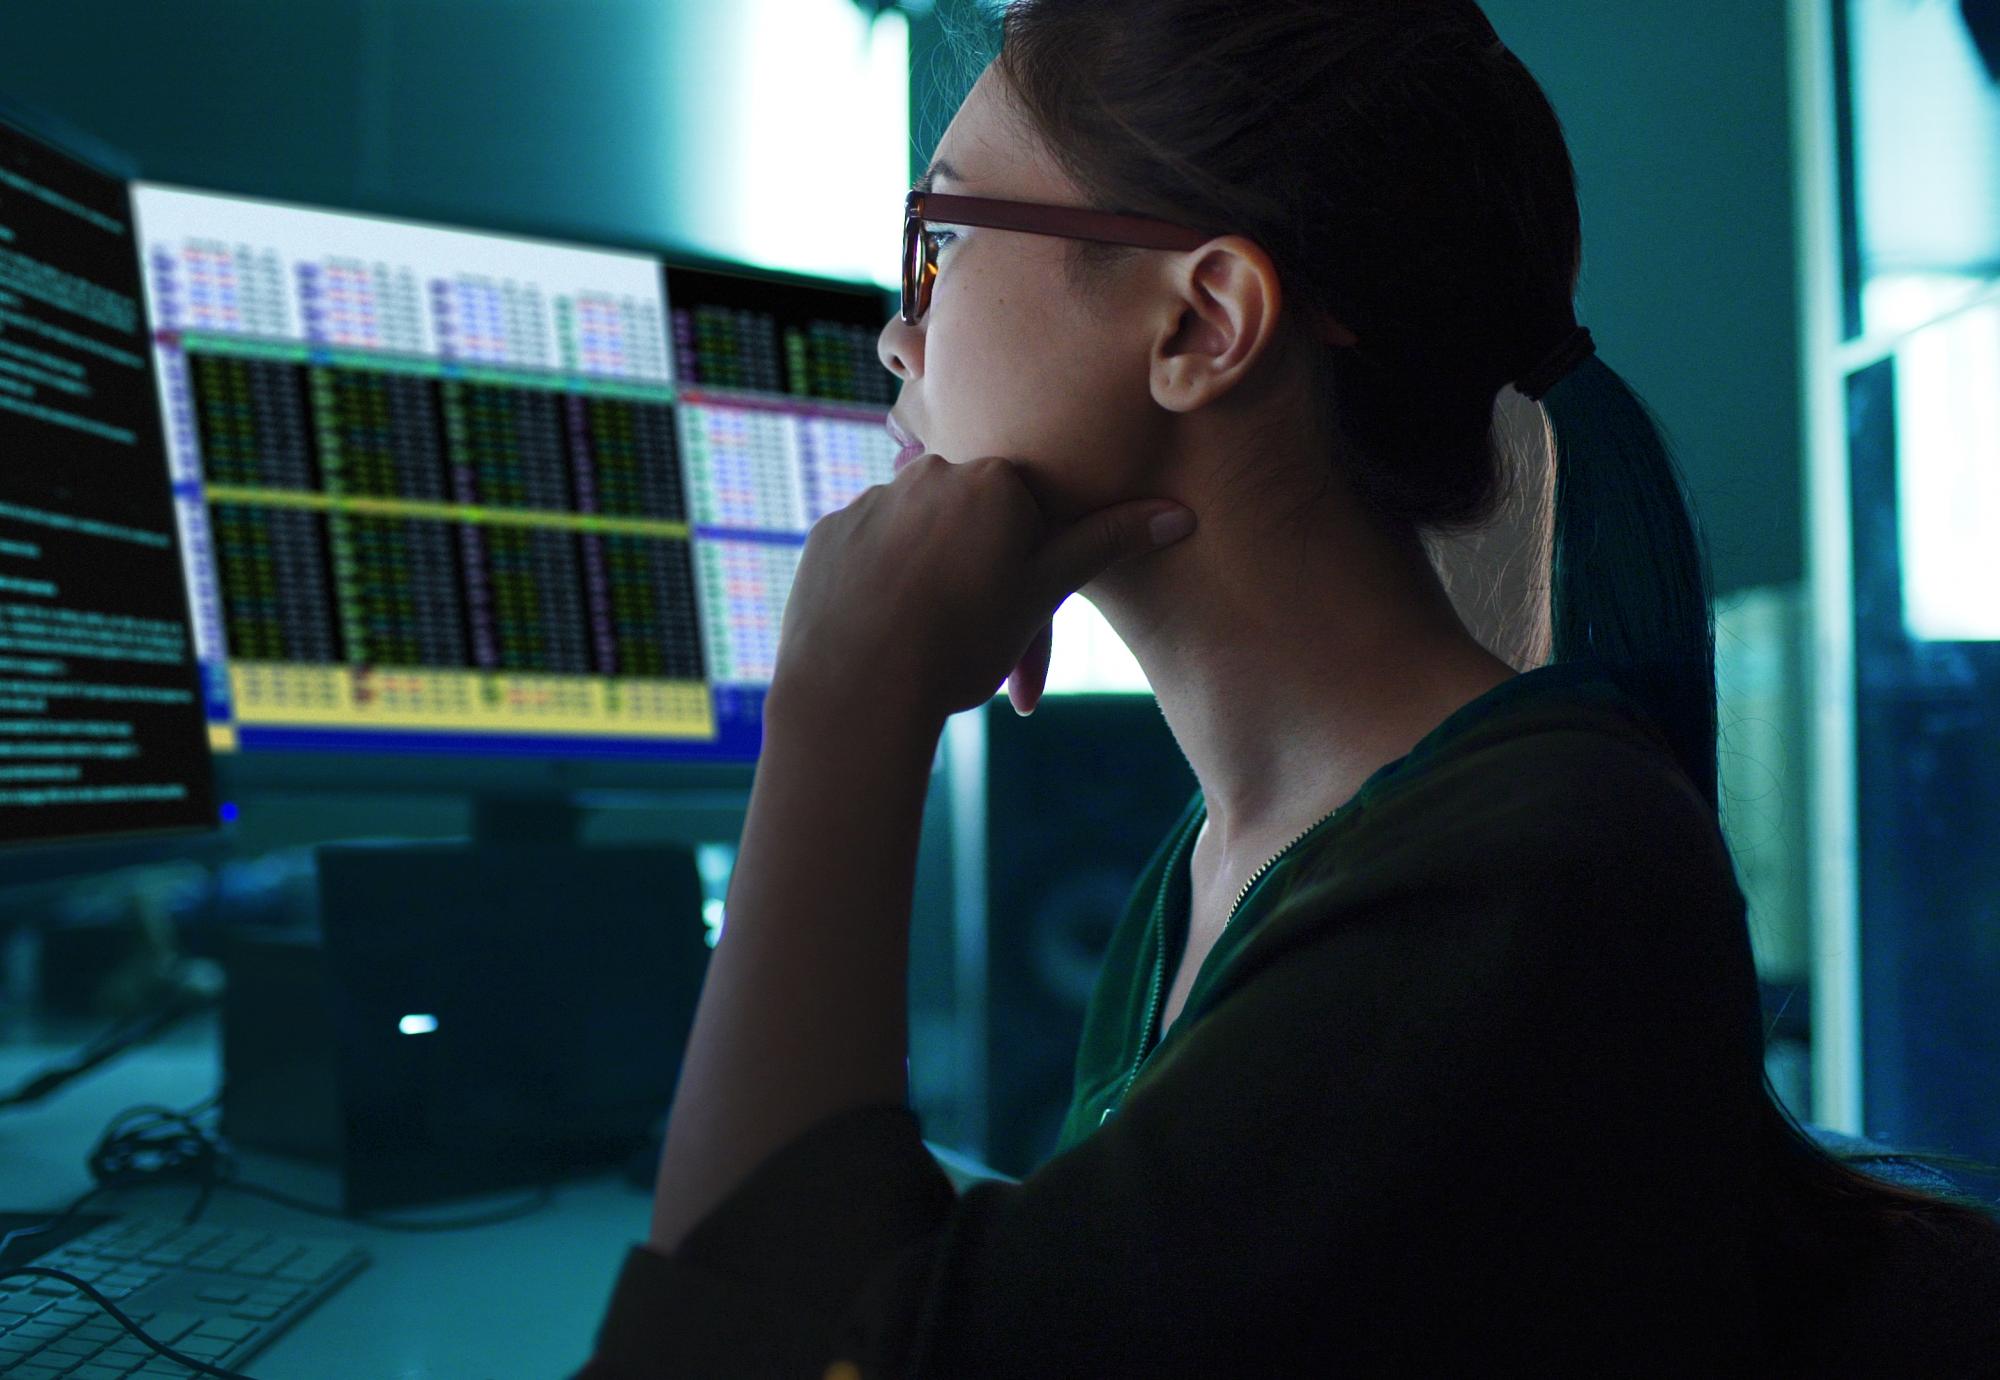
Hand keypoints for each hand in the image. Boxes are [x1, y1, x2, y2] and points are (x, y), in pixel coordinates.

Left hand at [769, 453, 1195, 724]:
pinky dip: (883, 590)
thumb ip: (1105, 544)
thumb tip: (1179, 514)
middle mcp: (927, 473)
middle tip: (979, 650)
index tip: (1022, 624)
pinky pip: (869, 555)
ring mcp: (871, 502)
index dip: (1032, 572)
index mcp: (992, 479)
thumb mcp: (1044, 594)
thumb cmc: (962, 642)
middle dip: (983, 580)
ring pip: (920, 539)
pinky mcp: (828, 536)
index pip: (1029, 512)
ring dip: (933, 583)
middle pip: (971, 523)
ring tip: (930, 650)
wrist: (857, 687)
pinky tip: (886, 637)